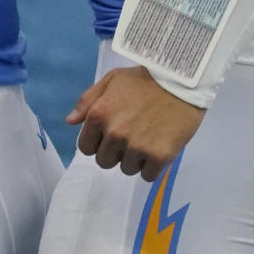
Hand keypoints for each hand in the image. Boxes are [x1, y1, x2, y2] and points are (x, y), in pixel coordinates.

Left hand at [67, 66, 205, 180]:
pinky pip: (148, 176)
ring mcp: (137, 147)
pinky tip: (158, 148)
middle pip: (105, 162)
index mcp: (99, 115)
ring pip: (127, 169)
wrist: (182, 80)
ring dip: (135, 159)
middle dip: (115, 152)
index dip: (97, 142)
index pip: (86, 148)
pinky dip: (152, 166)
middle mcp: (115, 134)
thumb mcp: (112, 79)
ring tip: (147, 138)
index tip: (110, 135)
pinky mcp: (159, 156)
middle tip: (131, 135)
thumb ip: (88, 100)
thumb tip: (71, 122)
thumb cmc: (145, 78)